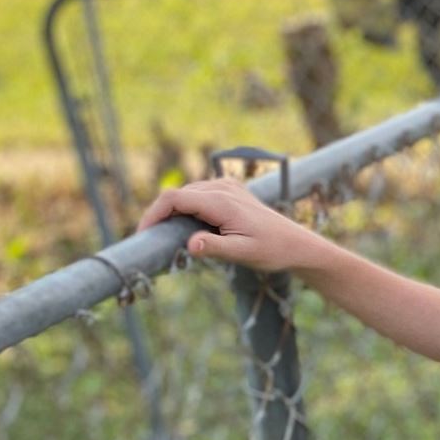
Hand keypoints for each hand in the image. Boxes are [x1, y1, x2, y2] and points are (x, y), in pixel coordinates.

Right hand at [138, 176, 322, 275]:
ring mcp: (226, 186)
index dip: (152, 214)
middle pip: (176, 195)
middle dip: (159, 216)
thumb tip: (190, 245)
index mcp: (221, 201)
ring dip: (173, 213)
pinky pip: (198, 195)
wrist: (297, 244)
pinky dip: (187, 209)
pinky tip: (188, 229)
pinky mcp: (229, 190)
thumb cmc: (273, 251)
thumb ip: (215, 248)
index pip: (173, 198)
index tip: (142, 235)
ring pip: (186, 194)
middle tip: (151, 242)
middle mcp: (221, 187)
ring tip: (166, 238)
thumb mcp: (243, 253)